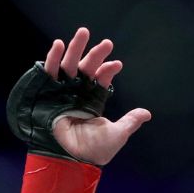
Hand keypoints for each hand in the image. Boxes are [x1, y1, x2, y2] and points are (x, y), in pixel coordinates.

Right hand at [43, 28, 150, 165]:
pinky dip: (53, 57)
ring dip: (75, 48)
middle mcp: (77, 93)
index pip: (100, 79)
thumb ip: (129, 122)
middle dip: (95, 54)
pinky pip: (49, 72)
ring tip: (84, 32)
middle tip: (107, 43)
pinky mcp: (47, 93)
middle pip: (86, 67)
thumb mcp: (116, 134)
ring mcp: (62, 92)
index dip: (108, 69)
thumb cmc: (92, 151)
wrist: (70, 160)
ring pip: (68, 65)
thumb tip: (146, 113)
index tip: (117, 64)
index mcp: (92, 100)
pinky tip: (58, 44)